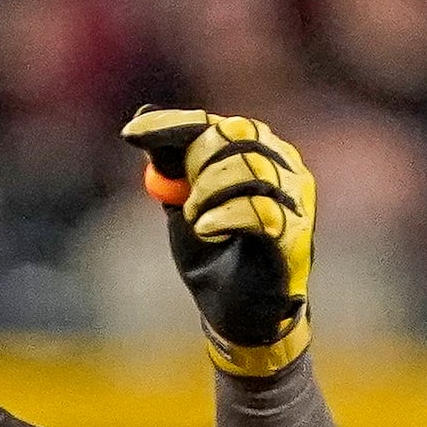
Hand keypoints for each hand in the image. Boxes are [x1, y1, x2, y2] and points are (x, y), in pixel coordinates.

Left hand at [120, 107, 315, 375]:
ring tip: (197, 220)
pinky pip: (259, 211)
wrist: (235, 310)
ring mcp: (294, 199)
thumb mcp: (183, 202)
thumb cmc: (214, 251)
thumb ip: (170, 165)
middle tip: (185, 196)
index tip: (131, 134)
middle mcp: (283, 165)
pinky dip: (224, 217)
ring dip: (209, 194)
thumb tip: (141, 116)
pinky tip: (208, 229)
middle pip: (235, 136)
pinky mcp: (294, 234)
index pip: (212, 123)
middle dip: (198, 162)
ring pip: (249, 170)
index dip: (171, 125)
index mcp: (256, 150)